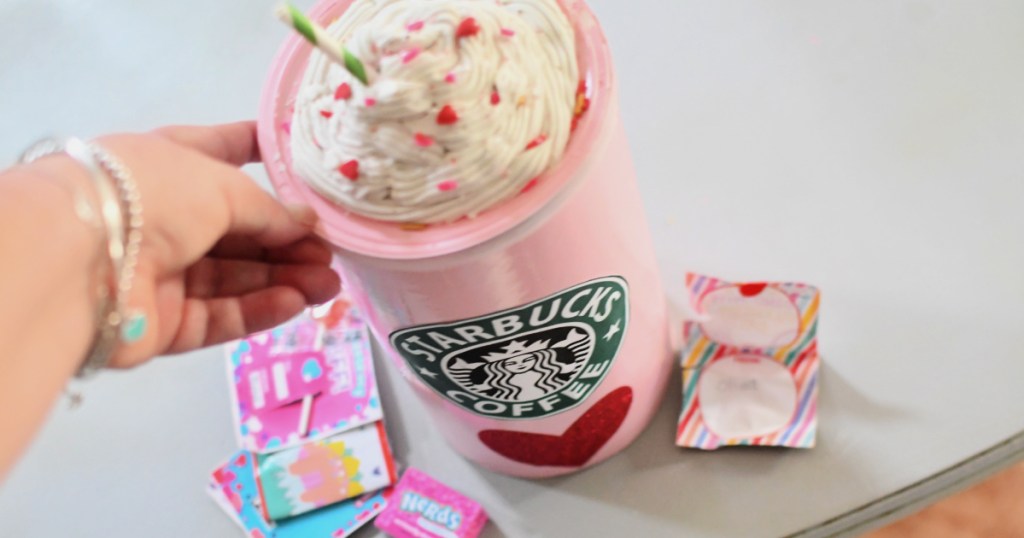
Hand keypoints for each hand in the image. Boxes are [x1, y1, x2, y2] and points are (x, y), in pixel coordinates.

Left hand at [98, 122, 339, 366]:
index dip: (261, 153)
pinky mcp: (165, 322)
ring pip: (236, 278)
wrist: (78, 259)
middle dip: (289, 240)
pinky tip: (296, 303)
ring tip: (330, 284)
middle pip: (240, 231)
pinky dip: (260, 309)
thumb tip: (307, 224)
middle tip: (332, 252)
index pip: (223, 152)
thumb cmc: (151, 195)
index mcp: (171, 165)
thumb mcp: (221, 185)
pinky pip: (220, 315)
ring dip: (286, 278)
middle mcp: (167, 217)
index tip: (304, 165)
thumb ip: (269, 209)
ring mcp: (165, 272)